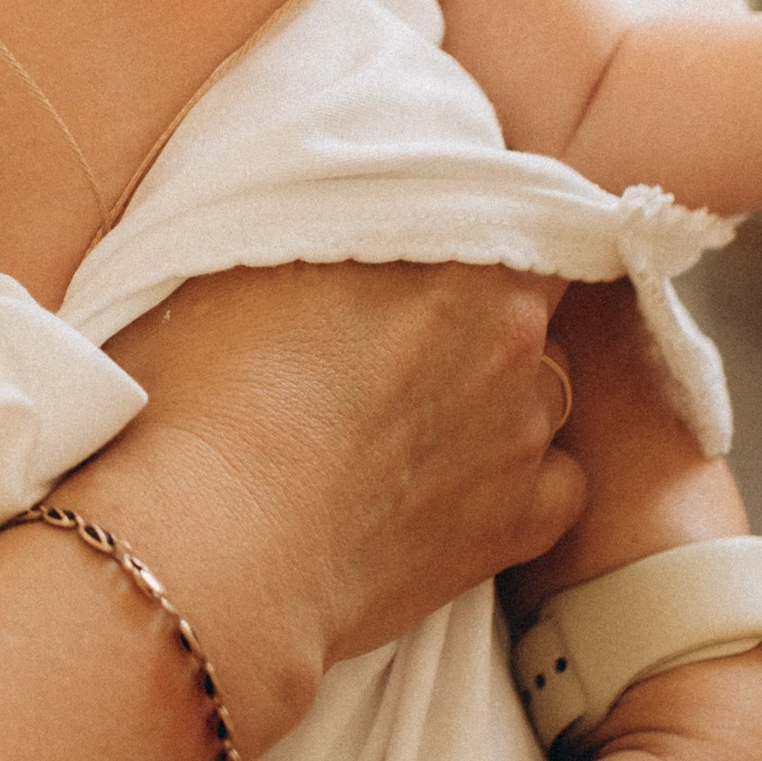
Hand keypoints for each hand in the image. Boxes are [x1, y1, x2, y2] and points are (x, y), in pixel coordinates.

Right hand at [100, 260, 582, 749]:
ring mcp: (525, 434)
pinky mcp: (519, 525)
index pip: (509, 209)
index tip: (423, 252)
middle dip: (485, 311)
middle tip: (407, 338)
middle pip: (533, 298)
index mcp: (456, 254)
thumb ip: (320, 228)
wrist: (215, 551)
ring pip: (544, 389)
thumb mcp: (238, 265)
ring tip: (412, 423)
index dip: (465, 230)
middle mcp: (512, 336)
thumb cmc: (206, 401)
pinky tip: (448, 486)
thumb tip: (332, 215)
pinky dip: (517, 482)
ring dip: (498, 394)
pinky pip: (555, 484)